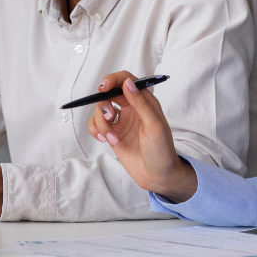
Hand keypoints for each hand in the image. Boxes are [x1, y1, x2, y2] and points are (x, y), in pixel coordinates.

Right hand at [88, 72, 197, 202]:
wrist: (157, 176)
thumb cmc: (162, 151)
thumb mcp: (154, 126)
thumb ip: (141, 103)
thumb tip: (127, 83)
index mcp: (144, 102)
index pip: (125, 80)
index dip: (113, 80)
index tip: (103, 88)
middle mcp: (131, 108)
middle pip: (108, 94)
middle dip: (104, 104)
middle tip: (109, 116)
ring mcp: (120, 121)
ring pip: (99, 110)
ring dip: (101, 123)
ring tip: (112, 138)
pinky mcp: (111, 133)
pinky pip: (94, 124)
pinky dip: (95, 130)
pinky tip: (104, 140)